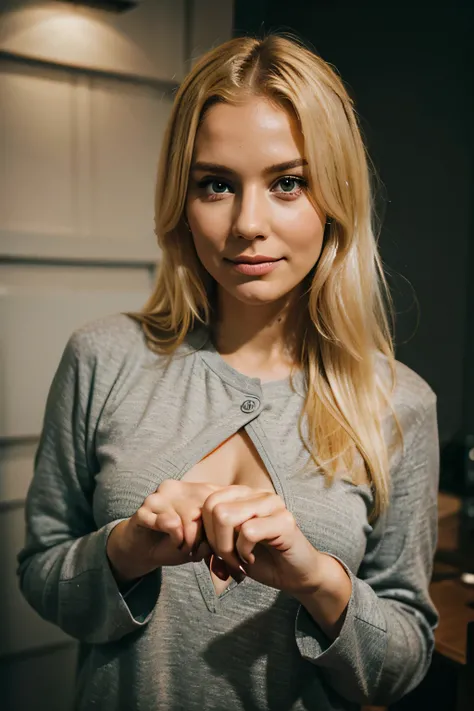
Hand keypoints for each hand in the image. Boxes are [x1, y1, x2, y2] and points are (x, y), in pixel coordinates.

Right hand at [107, 479, 218, 582]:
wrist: (142, 551)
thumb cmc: (177, 543)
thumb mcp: (203, 543)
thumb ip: (215, 536)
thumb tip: (218, 533)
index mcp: (196, 489)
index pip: (220, 500)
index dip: (220, 525)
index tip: (217, 542)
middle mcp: (178, 487)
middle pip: (207, 509)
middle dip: (205, 536)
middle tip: (197, 548)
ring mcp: (160, 496)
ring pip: (191, 517)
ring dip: (190, 540)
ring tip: (183, 546)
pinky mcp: (144, 509)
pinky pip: (170, 523)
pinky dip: (175, 538)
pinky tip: (170, 541)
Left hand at [201, 485, 324, 594]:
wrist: (296, 576)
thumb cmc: (263, 560)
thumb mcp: (230, 549)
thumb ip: (212, 540)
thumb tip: (192, 543)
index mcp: (244, 495)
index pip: (208, 501)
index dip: (205, 532)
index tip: (215, 554)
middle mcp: (258, 493)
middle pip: (212, 506)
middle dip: (214, 540)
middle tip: (228, 559)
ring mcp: (273, 504)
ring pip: (225, 516)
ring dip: (227, 548)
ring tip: (239, 560)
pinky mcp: (285, 520)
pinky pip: (248, 532)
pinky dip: (244, 552)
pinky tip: (252, 560)